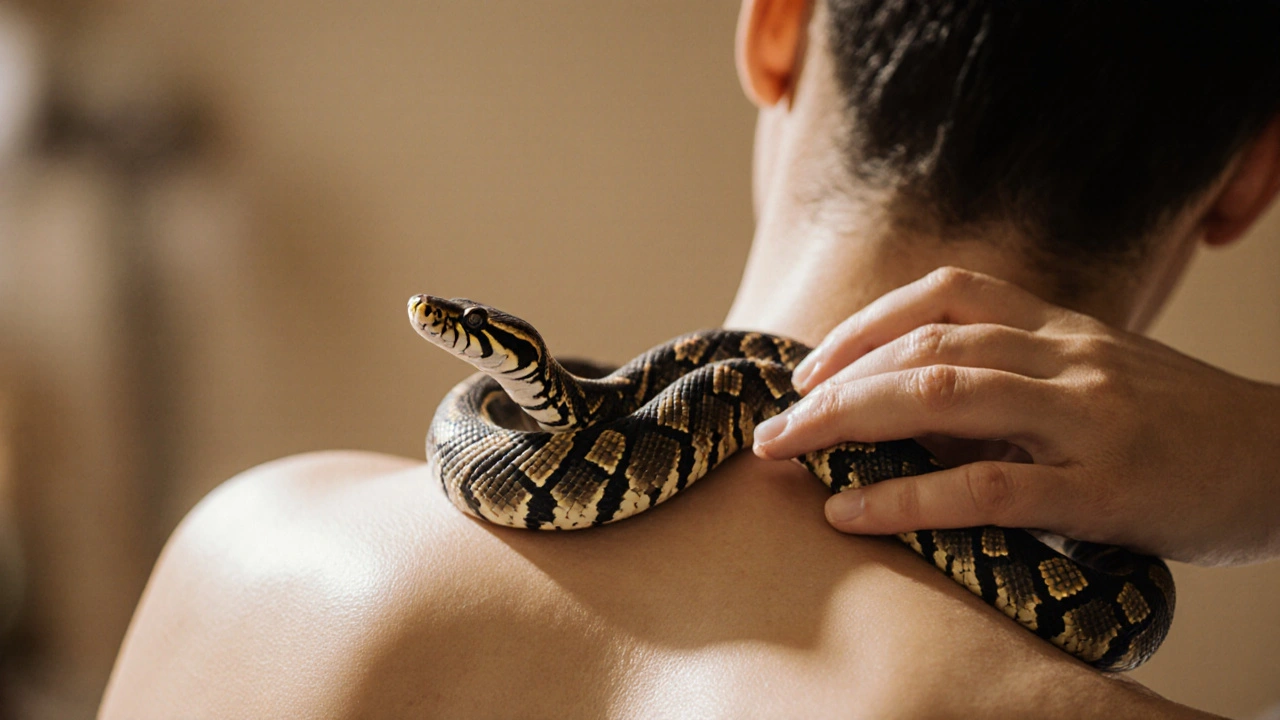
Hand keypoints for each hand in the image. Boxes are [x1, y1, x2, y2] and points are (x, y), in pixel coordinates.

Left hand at [752, 267, 1279, 565]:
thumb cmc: (1178, 427)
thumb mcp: (1096, 380)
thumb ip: (1012, 383)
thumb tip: (906, 415)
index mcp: (1063, 328)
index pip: (946, 294)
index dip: (865, 325)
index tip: (810, 367)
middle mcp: (1068, 358)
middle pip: (926, 346)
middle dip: (832, 383)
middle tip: (771, 426)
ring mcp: (1088, 419)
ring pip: (945, 396)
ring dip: (850, 422)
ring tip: (787, 453)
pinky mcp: (1107, 491)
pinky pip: (988, 488)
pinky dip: (908, 499)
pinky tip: (852, 514)